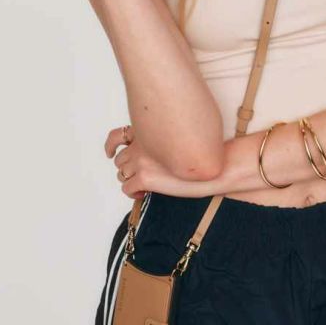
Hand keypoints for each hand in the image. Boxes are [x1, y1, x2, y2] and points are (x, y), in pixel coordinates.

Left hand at [105, 125, 223, 199]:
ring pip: (122, 174)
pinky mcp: (145, 178)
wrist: (214, 163)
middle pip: (120, 159)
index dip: (111, 145)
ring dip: (130, 180)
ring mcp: (142, 161)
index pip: (118, 135)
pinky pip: (127, 188)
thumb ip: (162, 137)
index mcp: (149, 131)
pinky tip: (143, 194)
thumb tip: (154, 145)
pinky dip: (133, 193)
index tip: (110, 151)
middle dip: (128, 167)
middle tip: (139, 174)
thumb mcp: (180, 135)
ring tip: (143, 185)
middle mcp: (142, 144)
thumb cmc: (203, 151)